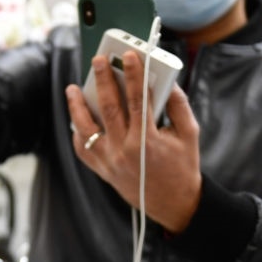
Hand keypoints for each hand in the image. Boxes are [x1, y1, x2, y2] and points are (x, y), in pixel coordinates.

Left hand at [66, 51, 201, 233]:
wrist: (175, 205)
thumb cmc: (183, 166)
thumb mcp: (189, 134)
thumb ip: (178, 105)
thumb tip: (166, 80)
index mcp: (149, 139)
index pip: (138, 99)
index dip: (134, 74)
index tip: (129, 56)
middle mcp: (125, 149)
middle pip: (109, 107)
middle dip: (103, 80)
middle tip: (99, 60)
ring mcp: (110, 161)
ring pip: (87, 128)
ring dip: (77, 106)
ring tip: (72, 88)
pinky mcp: (102, 170)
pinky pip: (83, 149)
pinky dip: (78, 133)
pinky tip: (76, 119)